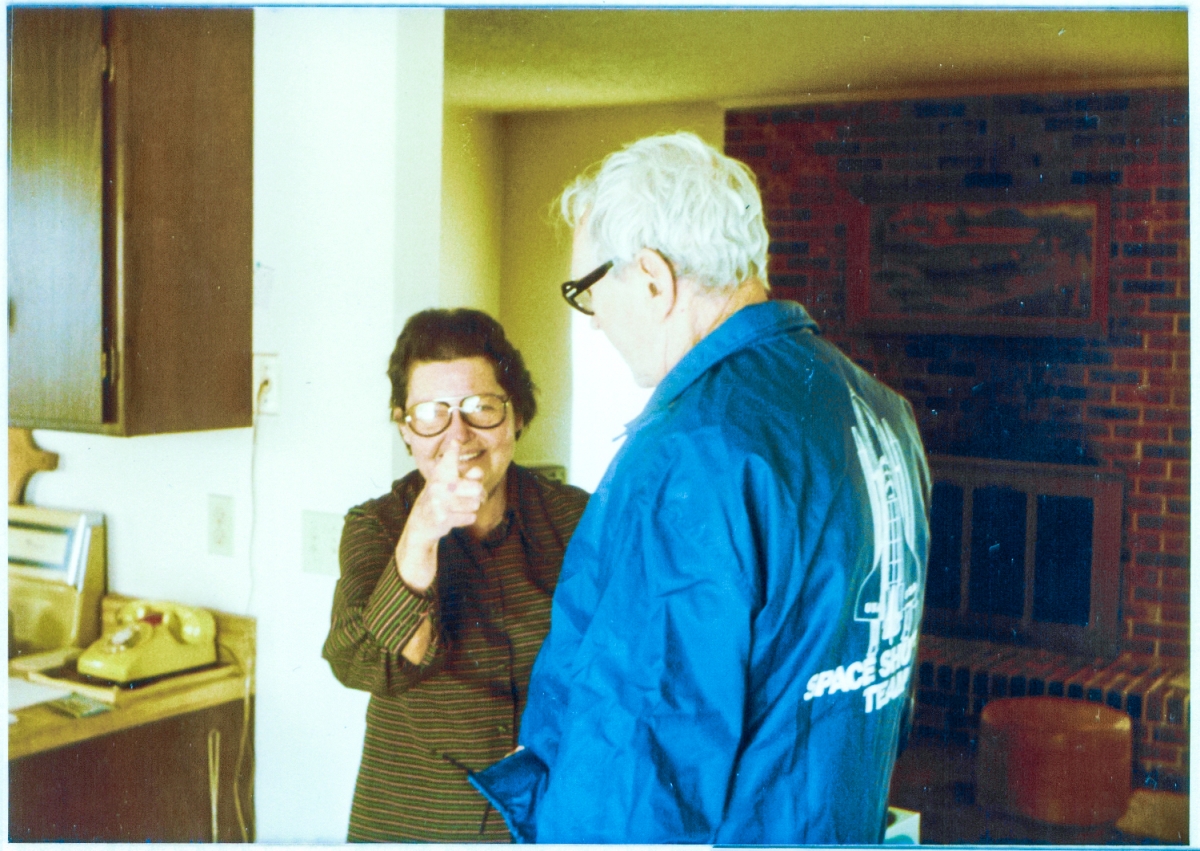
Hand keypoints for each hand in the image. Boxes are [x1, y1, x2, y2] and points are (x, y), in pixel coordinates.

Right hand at [395, 439, 483, 590]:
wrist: (421, 524)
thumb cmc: (440, 500)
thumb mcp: (449, 485)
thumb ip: (467, 477)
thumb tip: (478, 473)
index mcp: (440, 474)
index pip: (449, 459)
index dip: (453, 450)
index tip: (456, 441)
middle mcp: (438, 485)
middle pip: (476, 487)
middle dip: (479, 494)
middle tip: (476, 497)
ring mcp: (439, 502)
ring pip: (475, 503)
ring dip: (472, 508)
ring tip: (461, 508)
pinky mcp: (442, 518)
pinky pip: (470, 517)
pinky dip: (467, 519)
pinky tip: (456, 518)